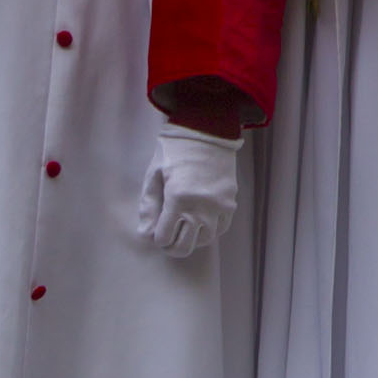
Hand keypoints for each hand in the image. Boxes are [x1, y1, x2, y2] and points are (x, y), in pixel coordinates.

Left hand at [135, 127, 241, 258]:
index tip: (156, 231)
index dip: (157, 238)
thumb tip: (146, 235)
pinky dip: (209, 230)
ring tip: (184, 227)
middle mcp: (200, 207)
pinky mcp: (231, 202)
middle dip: (171, 246)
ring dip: (191, 239)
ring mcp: (219, 206)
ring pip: (204, 240)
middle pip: (184, 247)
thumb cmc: (174, 151)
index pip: (164, 238)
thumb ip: (148, 207)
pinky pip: (221, 229)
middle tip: (167, 236)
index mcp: (177, 199)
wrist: (207, 130)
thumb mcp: (153, 175)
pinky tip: (201, 222)